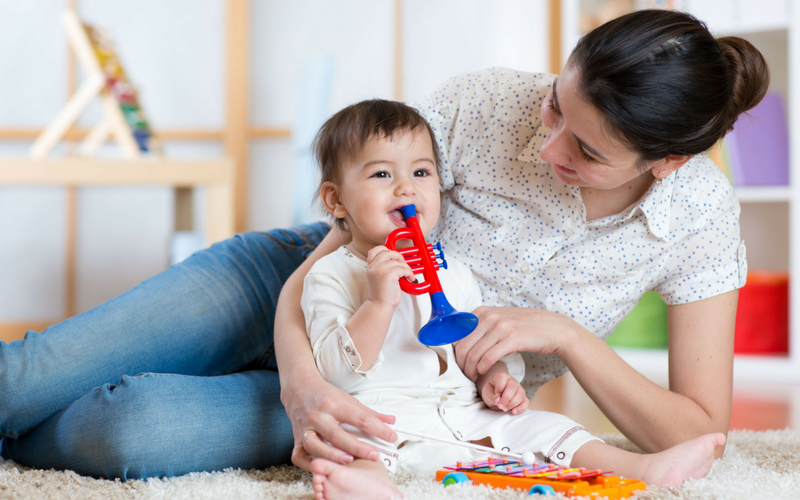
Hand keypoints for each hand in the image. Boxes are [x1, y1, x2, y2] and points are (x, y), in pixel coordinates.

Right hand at [283, 373, 396, 470]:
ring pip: (315, 445)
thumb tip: (391, 421)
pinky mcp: (296, 438)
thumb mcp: (348, 399)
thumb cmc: (326, 395)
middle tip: (374, 455)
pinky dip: (309, 464)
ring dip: (332, 455)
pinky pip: (299, 455)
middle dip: (357, 447)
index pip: (359, 418)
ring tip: (349, 461)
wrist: (298, 388)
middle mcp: (318, 416)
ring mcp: (305, 428)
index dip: (378, 428)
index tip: (392, 437)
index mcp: (334, 404)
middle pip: (337, 434)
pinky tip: (323, 467)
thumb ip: (369, 412)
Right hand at [365, 246, 414, 308]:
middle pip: (388, 252)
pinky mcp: (388, 274)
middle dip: (398, 257)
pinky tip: (409, 278)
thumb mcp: (379, 277)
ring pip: (397, 261)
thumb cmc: (382, 294)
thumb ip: (384, 267)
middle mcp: (373, 267)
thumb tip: (397, 259)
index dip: (386, 250)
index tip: (394, 257)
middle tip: (403, 265)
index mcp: (370, 267)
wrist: (380, 305)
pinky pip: (403, 268)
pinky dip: (409, 273)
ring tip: (407, 275)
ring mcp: (380, 269)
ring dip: (406, 268)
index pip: (375, 250)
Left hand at [455, 306, 581, 380]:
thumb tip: (460, 339)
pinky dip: (482, 368)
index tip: (458, 362)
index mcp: (482, 311)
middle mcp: (489, 316)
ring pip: (474, 354)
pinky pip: (488, 357)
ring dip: (470, 369)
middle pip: (462, 346)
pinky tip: (483, 372)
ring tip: (473, 376)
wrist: (552, 328)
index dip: (454, 351)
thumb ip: (481, 326)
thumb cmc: (524, 326)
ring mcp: (500, 327)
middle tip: (464, 374)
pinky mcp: (511, 339)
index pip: (457, 334)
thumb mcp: (499, 319)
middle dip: (460, 363)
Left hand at [481, 371, 529, 413]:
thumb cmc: (491, 392)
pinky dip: (521, 408)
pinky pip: (526, 402)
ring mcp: (519, 389)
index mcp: (502, 377)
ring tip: (504, 409)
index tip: (496, 394)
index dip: (499, 387)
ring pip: (521, 395)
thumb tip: (498, 400)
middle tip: (500, 406)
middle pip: (512, 387)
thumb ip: (492, 396)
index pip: (502, 377)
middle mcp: (512, 381)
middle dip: (506, 399)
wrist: (496, 396)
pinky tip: (513, 412)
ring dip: (512, 404)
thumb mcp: (487, 393)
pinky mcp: (523, 398)